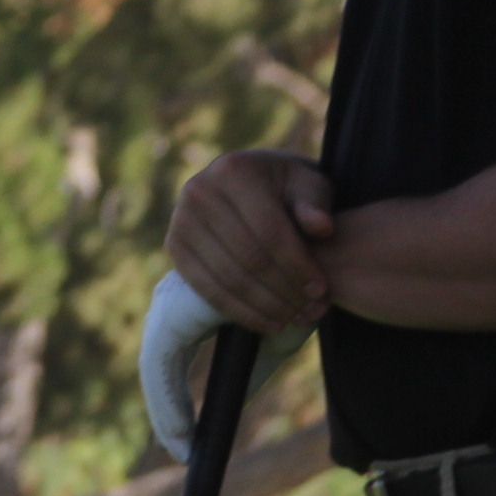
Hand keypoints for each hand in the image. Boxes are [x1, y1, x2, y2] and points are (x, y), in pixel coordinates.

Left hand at [138, 269, 312, 464]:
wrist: (319, 266)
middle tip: (179, 456)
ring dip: (167, 413)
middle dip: (165, 415)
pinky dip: (167, 398)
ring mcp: (172, 303)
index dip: (173, 404)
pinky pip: (161, 362)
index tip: (184, 443)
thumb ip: (249, 373)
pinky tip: (178, 428)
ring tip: (181, 450)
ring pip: (154, 369)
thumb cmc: (299, 297)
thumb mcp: (272, 342)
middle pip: (157, 368)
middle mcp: (174, 302)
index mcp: (191, 310)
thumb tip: (230, 407)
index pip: (170, 363)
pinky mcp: (178, 311)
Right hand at [166, 147, 335, 335]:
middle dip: (283, 291)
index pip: (269, 230)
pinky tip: (267, 324)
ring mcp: (180, 220)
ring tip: (294, 320)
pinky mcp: (173, 246)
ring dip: (264, 306)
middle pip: (248, 257)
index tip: (321, 291)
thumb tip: (321, 228)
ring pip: (227, 277)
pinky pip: (206, 287)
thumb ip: (316, 204)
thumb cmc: (287, 186)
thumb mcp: (309, 184)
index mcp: (234, 171)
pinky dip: (238, 311)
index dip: (297, 265)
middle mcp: (198, 191)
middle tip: (311, 312)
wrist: (247, 183)